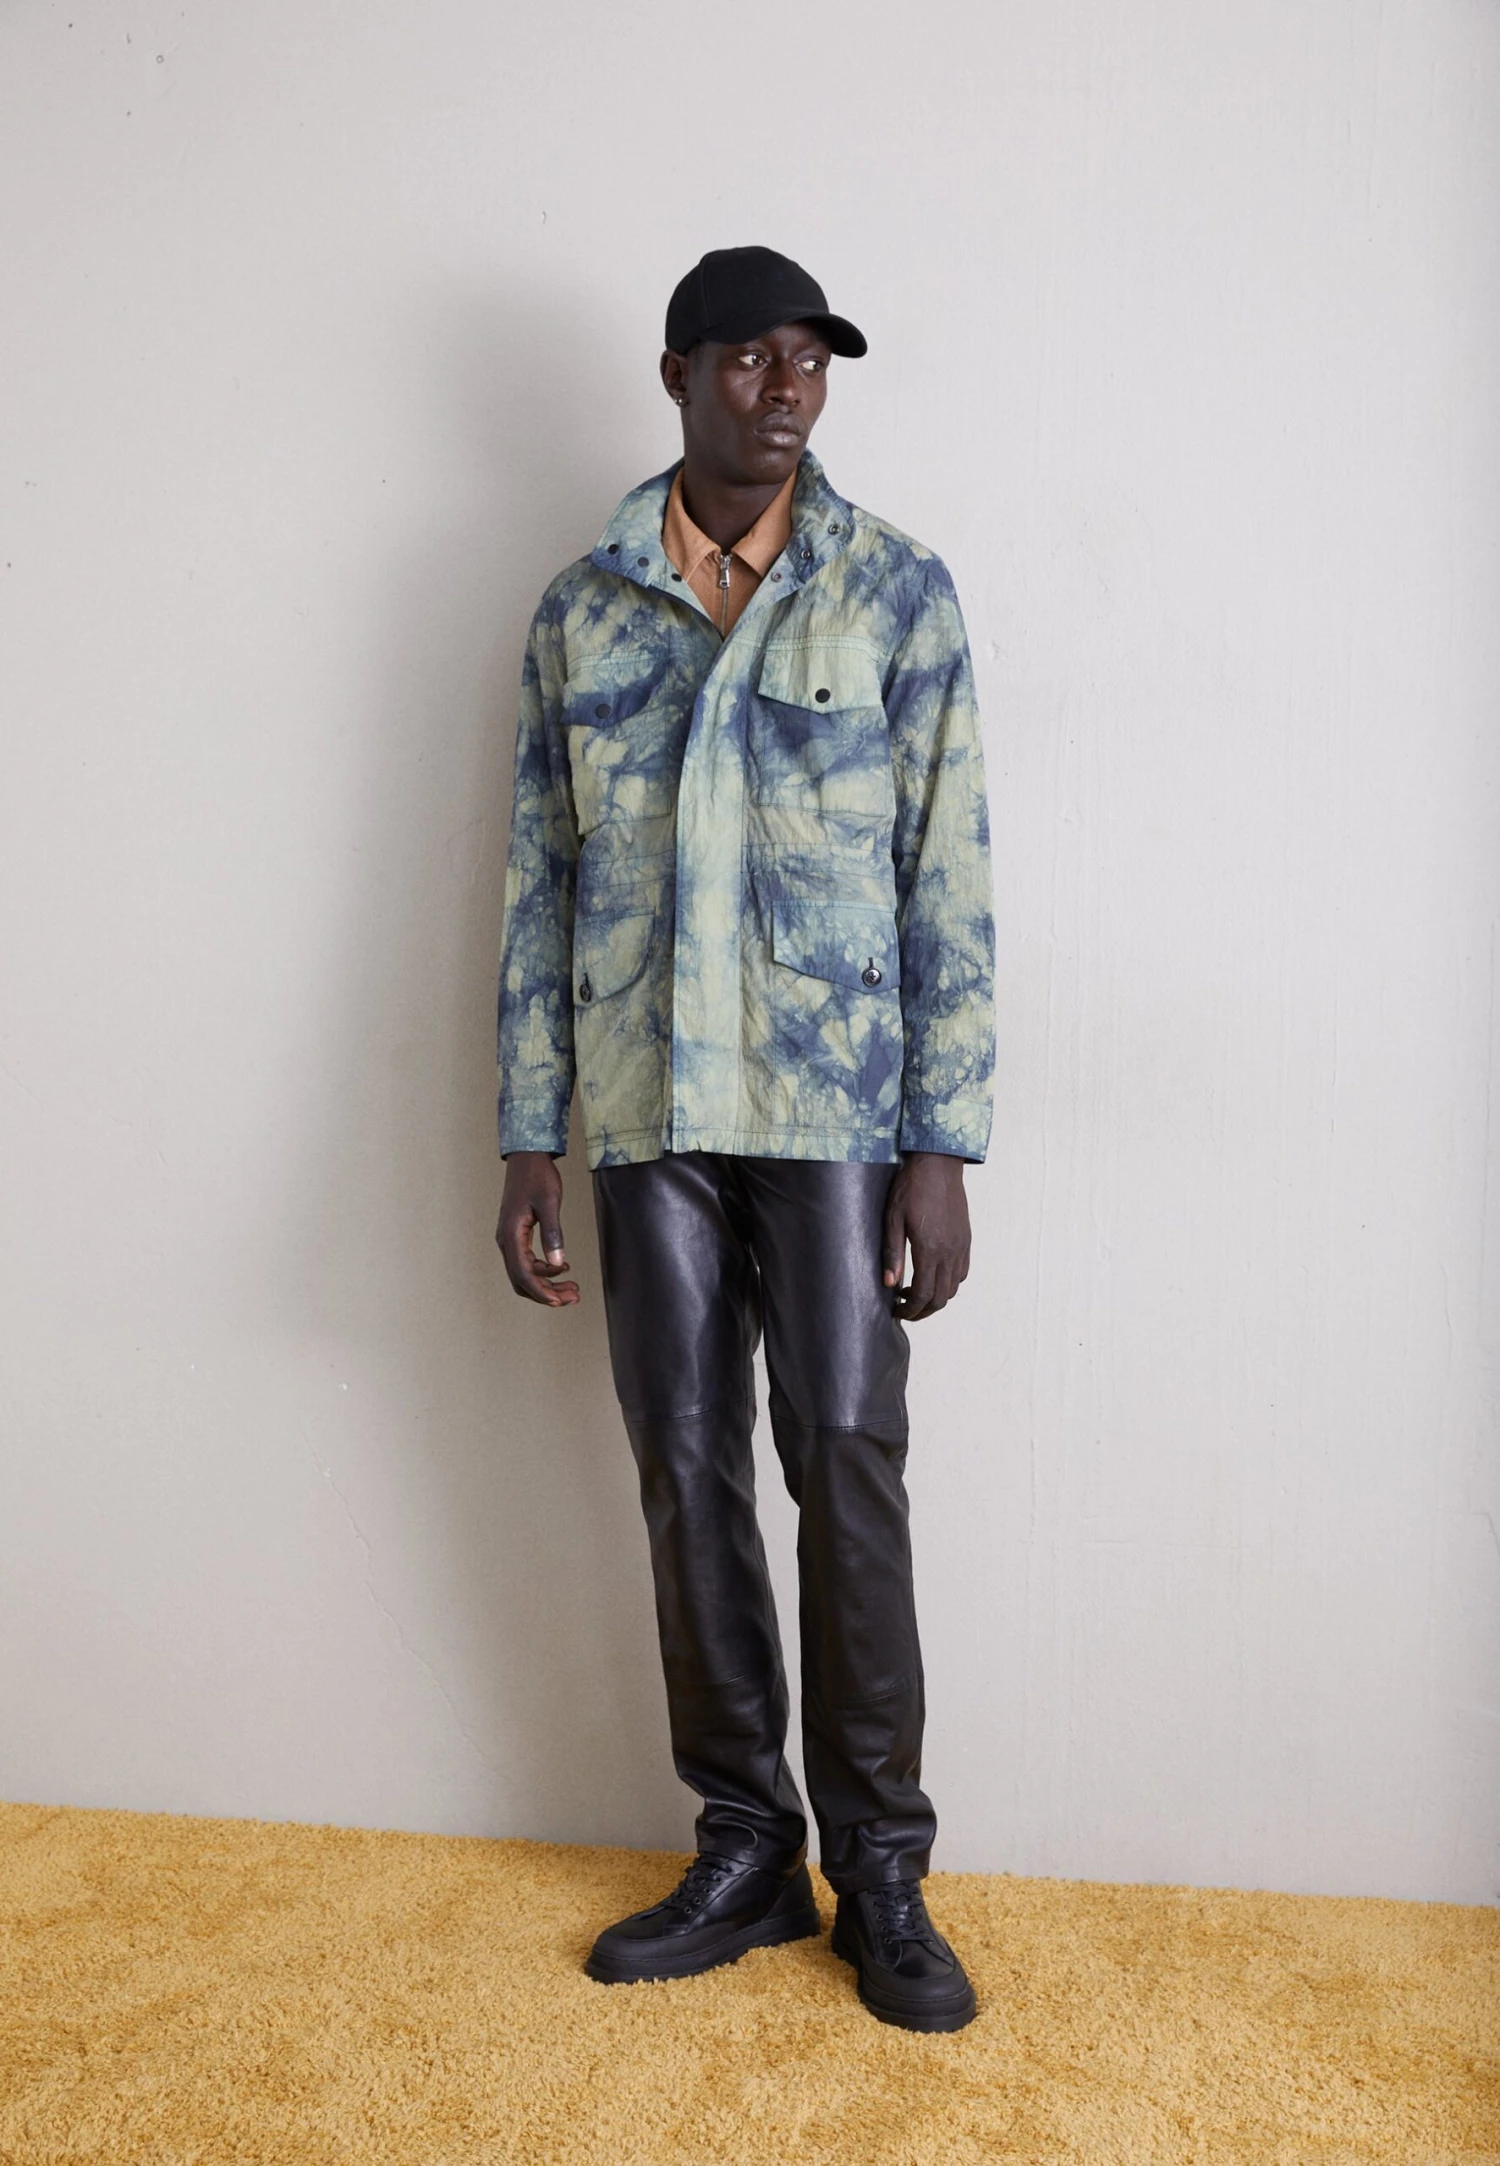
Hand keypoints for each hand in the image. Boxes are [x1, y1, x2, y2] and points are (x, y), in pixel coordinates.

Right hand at [496, 1151, 579, 1306]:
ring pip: (524, 1273)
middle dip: (546, 1293)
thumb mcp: (549, 1203)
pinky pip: (526, 1261)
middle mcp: (506, 1240)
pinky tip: (562, 1267)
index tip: (561, 1301)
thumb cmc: (537, 1176)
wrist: (526, 1158)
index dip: (541, 1292)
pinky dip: (543, 1270)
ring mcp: (509, 1238)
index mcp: (511, 1234)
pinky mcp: (516, 1235)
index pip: (523, 1274)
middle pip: (521, 1280)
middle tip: (573, 1296)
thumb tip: (559, 1262)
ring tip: (572, 1287)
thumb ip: (553, 1233)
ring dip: (546, 1283)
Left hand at [882, 1152, 970, 1320]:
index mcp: (929, 1249)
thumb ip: (892, 1253)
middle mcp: (949, 1252)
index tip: (897, 1312)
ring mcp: (961, 1246)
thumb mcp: (893, 1219)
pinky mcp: (966, 1239)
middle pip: (941, 1298)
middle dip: (923, 1311)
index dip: (910, 1310)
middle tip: (905, 1309)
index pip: (922, 1294)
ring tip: (916, 1292)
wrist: (938, 1164)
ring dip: (936, 1298)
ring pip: (954, 1287)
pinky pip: (962, 1271)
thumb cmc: (911, 1188)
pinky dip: (950, 1283)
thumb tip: (889, 1283)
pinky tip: (934, 1274)